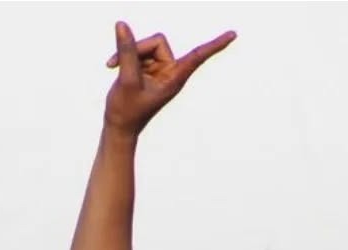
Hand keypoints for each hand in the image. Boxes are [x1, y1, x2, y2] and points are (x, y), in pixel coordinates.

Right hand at [102, 22, 235, 136]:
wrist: (117, 127)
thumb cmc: (125, 111)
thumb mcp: (126, 79)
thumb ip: (126, 51)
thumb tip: (122, 25)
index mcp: (174, 78)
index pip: (198, 56)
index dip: (214, 45)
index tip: (234, 34)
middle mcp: (169, 71)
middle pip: (156, 42)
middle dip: (136, 49)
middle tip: (115, 63)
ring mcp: (158, 70)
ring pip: (145, 46)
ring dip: (127, 53)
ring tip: (114, 67)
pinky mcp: (148, 69)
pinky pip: (138, 51)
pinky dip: (124, 57)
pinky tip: (113, 67)